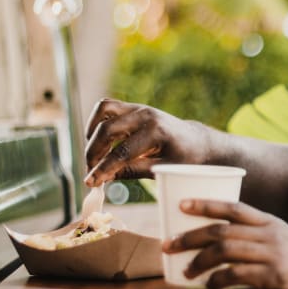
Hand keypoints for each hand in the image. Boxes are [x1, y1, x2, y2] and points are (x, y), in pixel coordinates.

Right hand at [84, 98, 211, 185]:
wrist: (197, 141)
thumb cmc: (185, 159)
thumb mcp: (163, 169)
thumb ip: (133, 171)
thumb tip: (103, 177)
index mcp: (156, 131)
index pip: (122, 151)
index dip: (103, 168)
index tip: (90, 182)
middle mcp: (145, 115)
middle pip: (107, 129)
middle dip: (94, 153)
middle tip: (91, 172)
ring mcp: (138, 107)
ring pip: (102, 111)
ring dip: (92, 134)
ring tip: (93, 156)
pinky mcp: (132, 107)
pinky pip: (106, 108)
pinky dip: (96, 122)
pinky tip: (97, 142)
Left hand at [163, 199, 287, 288]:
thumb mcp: (281, 247)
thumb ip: (256, 240)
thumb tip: (217, 242)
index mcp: (271, 223)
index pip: (234, 207)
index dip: (206, 204)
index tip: (181, 205)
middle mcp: (272, 234)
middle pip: (222, 229)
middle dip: (190, 236)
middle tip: (168, 245)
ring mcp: (274, 254)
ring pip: (224, 250)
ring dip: (199, 261)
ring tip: (184, 271)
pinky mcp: (275, 276)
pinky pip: (236, 275)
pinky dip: (217, 281)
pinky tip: (209, 287)